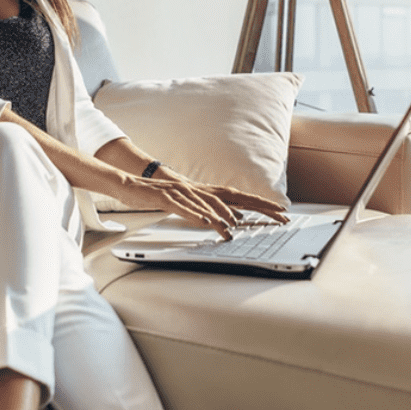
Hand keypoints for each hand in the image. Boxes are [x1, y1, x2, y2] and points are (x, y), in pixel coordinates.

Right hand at [113, 174, 287, 240]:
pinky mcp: (165, 197)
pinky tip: (205, 221)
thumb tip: (230, 220)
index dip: (260, 202)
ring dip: (223, 213)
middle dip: (256, 204)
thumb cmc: (159, 196)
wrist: (130, 184)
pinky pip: (183, 207)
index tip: (281, 210)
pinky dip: (195, 214)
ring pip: (207, 202)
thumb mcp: (189, 204)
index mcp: (205, 191)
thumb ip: (209, 210)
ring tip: (237, 224)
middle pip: (232, 196)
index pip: (238, 196)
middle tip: (276, 214)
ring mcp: (182, 192)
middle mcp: (197, 188)